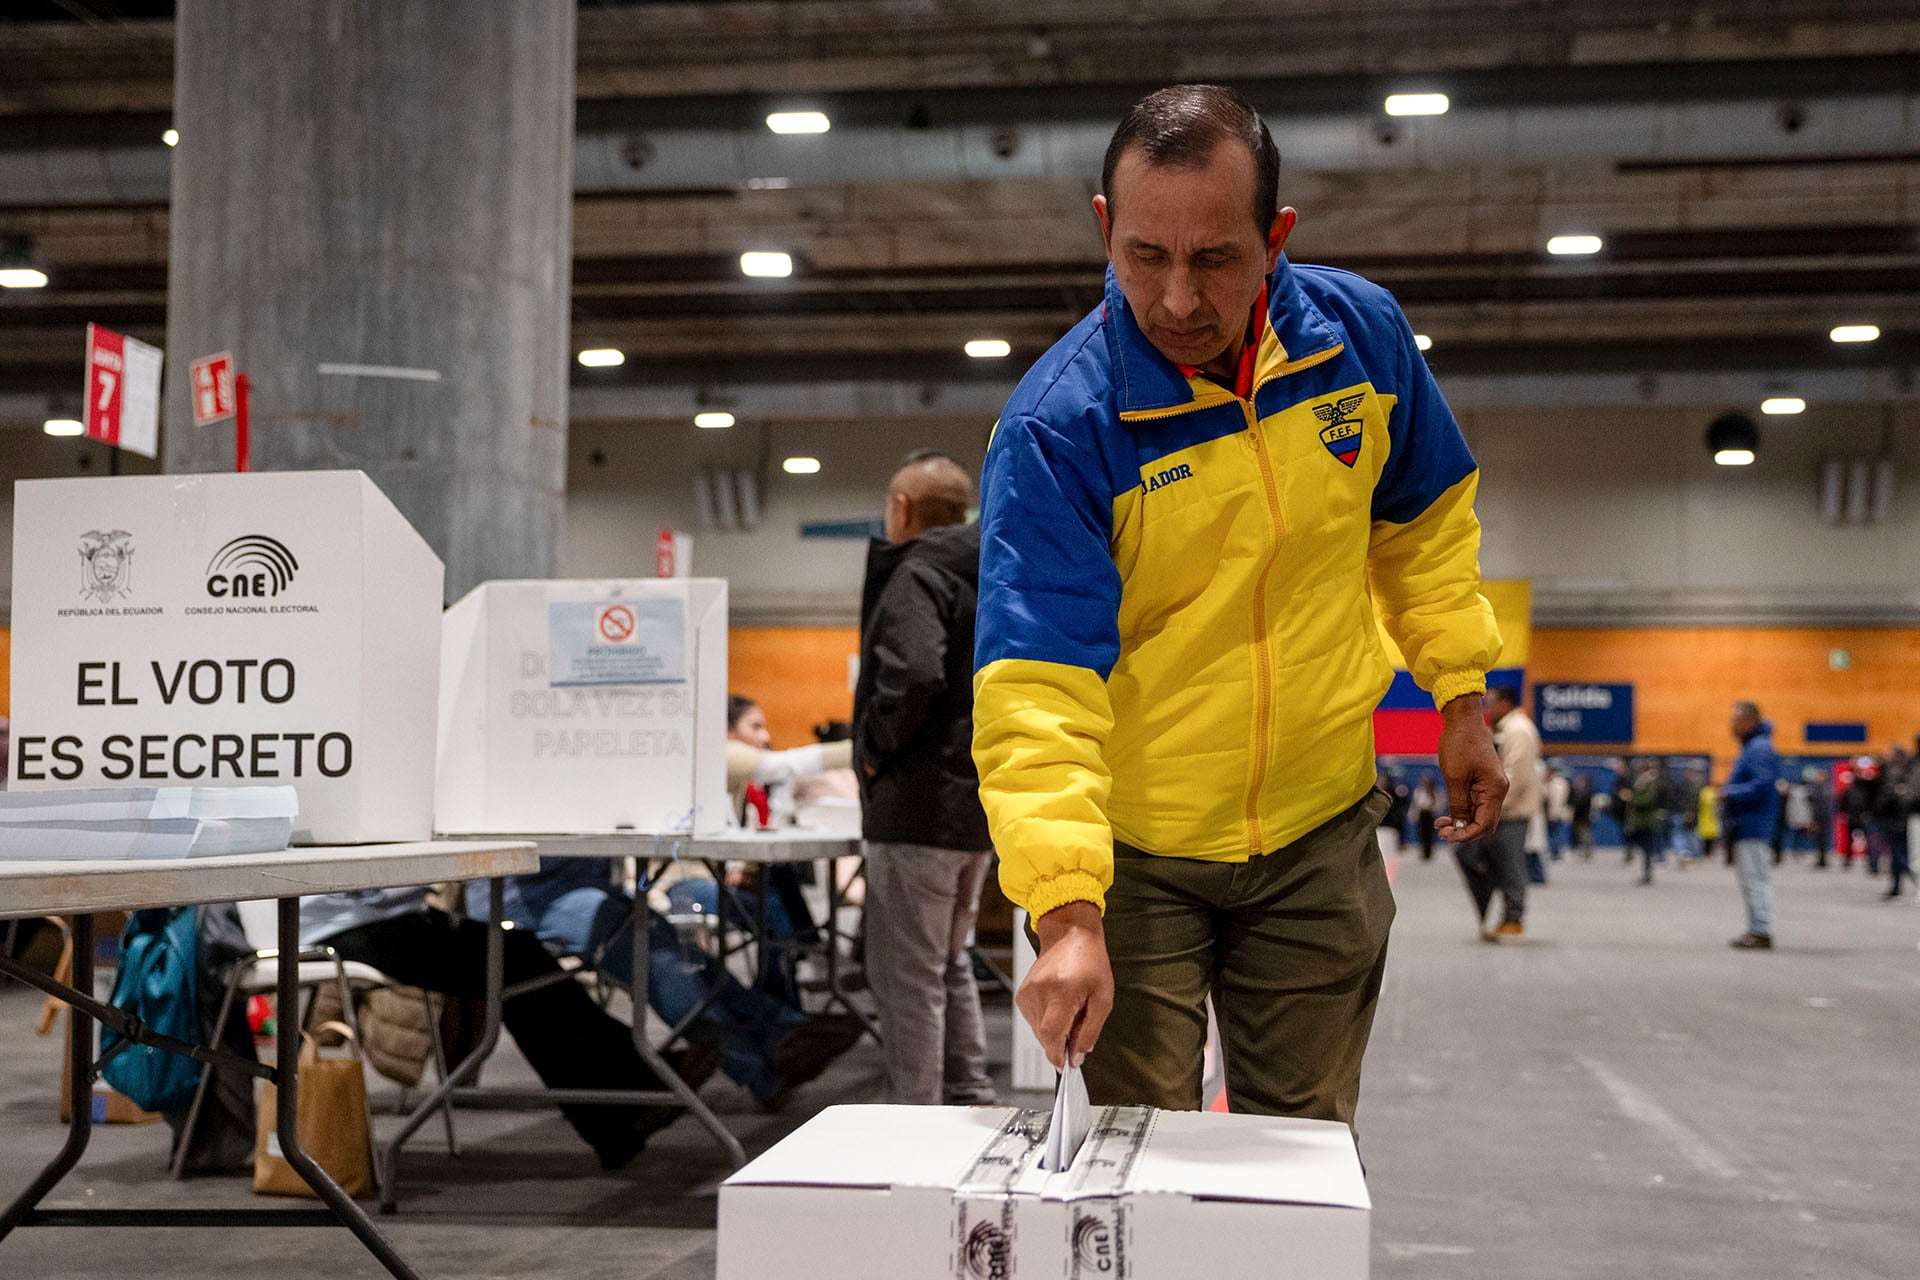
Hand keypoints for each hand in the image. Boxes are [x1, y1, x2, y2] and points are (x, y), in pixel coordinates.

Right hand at [1017, 901, 1113, 1070]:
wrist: (1069, 934)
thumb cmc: (1090, 962)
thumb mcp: (1103, 998)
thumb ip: (1090, 1030)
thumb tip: (1077, 1056)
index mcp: (1062, 991)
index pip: (1052, 1033)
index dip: (1058, 1054)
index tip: (1065, 1066)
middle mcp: (1040, 992)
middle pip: (1044, 1035)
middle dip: (1060, 1043)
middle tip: (1077, 1031)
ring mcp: (1027, 992)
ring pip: (1037, 1030)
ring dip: (1054, 1031)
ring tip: (1070, 1011)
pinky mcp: (1022, 994)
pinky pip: (1033, 1020)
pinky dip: (1046, 1022)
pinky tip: (1058, 1007)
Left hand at [1435, 693, 1506, 842]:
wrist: (1463, 719)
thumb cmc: (1459, 744)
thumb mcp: (1455, 777)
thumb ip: (1459, 804)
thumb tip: (1460, 826)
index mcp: (1496, 789)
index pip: (1485, 823)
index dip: (1467, 834)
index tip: (1447, 837)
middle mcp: (1498, 789)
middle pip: (1485, 822)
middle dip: (1464, 831)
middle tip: (1442, 832)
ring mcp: (1492, 785)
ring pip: (1480, 814)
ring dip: (1462, 822)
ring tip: (1440, 824)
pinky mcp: (1484, 781)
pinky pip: (1476, 803)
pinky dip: (1463, 811)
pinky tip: (1447, 815)